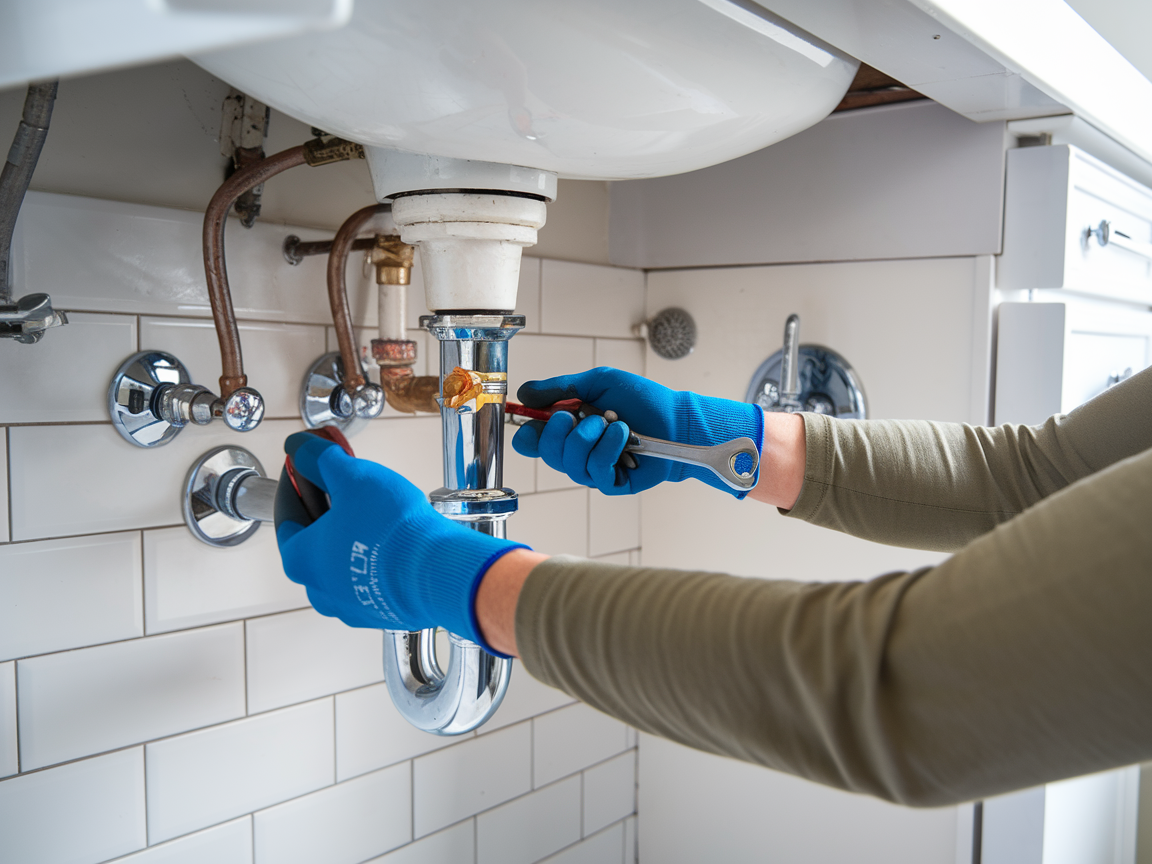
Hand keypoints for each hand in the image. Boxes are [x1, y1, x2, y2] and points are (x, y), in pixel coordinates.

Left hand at [274, 432, 525, 650]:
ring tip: (374, 515)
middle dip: (326, 512)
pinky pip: (371, 580)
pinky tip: (392, 542)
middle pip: (313, 542)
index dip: (296, 484)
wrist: (437, 571)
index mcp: (300, 559)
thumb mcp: (352, 477)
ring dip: (351, 538)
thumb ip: (320, 460)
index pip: (286, 515)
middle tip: (343, 487)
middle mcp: (319, 590)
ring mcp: (351, 605)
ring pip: (342, 564)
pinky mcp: (382, 613)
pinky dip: (375, 560)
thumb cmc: (390, 530)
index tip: (307, 469)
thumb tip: (299, 448)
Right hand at [511, 367, 762, 496]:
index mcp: (568, 429)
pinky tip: (622, 435)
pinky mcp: (613, 483)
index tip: (536, 420)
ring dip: (590, 438)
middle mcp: (577, 452)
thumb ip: (560, 388)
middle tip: (579, 415)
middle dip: (559, 432)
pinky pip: (596, 472)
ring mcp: (594, 470)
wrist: (677, 419)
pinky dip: (607, 449)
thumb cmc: (641, 400)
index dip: (527, 435)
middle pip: (546, 454)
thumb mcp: (598, 383)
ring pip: (570, 463)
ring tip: (614, 423)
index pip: (532, 442)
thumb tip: (525, 394)